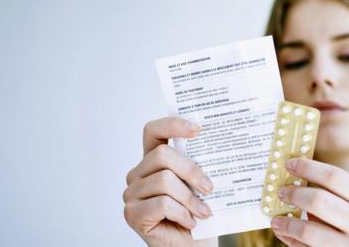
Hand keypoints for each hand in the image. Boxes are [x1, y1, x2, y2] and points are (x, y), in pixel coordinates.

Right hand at [123, 117, 214, 246]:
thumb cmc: (198, 215)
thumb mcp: (199, 185)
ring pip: (164, 180)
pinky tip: (190, 222)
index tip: (198, 129)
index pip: (153, 131)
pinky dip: (182, 213)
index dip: (172, 124)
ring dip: (190, 199)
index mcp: (153, 160)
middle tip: (209, 187)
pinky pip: (161, 204)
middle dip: (191, 170)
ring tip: (204, 211)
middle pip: (161, 155)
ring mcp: (132, 194)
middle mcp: (138, 174)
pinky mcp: (132, 214)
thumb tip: (216, 144)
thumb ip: (198, 165)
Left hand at [270, 158, 348, 246]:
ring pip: (309, 230)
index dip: (308, 168)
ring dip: (287, 223)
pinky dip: (292, 241)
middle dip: (294, 194)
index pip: (335, 177)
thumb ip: (341, 196)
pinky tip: (285, 235)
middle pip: (319, 200)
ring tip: (276, 219)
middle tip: (281, 191)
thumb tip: (298, 181)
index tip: (290, 163)